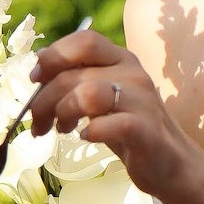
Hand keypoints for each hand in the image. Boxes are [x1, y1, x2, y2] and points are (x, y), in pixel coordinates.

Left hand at [24, 29, 197, 198]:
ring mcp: (142, 101)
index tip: (35, 80)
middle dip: (44, 100)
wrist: (169, 162)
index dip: (53, 56)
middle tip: (39, 123)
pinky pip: (110, 124)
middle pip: (74, 74)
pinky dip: (91, 131)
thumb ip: (76, 80)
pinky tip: (86, 137)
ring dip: (64, 112)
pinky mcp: (145, 130)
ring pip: (88, 94)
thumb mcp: (101, 96)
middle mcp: (133, 73)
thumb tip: (37, 70)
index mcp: (121, 59)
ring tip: (61, 129)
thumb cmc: (127, 128)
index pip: (83, 41)